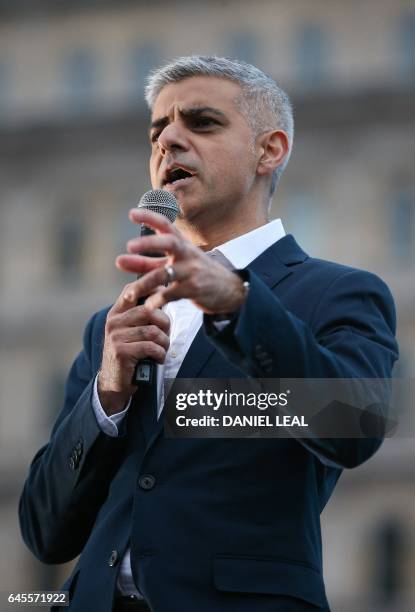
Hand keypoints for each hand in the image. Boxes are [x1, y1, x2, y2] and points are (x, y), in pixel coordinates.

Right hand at [98, 287, 169, 415]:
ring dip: (164, 342)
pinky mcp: (121, 352)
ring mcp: (115, 336)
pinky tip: (158, 359)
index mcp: (116, 313)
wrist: (114, 382)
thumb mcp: (131, 332)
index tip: (164, 292)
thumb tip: (163, 297)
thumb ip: (141, 316)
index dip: (149, 286)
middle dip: (164, 323)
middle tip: (165, 337)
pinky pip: (151, 347)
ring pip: (153, 331)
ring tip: (162, 350)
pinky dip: (160, 354)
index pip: (131, 290)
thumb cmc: (130, 354)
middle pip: (148, 310)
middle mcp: (113, 322)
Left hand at [115, 208, 246, 313]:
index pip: (165, 224)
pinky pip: (172, 294)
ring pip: (165, 274)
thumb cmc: (196, 273)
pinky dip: (158, 300)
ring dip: (144, 283)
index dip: (149, 217)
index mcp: (181, 243)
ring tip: (129, 293)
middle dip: (149, 243)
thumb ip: (147, 263)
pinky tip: (148, 305)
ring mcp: (191, 271)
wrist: (229, 290)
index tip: (131, 213)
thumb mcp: (174, 264)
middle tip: (129, 246)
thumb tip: (120, 261)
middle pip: (169, 242)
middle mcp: (187, 253)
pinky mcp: (194, 289)